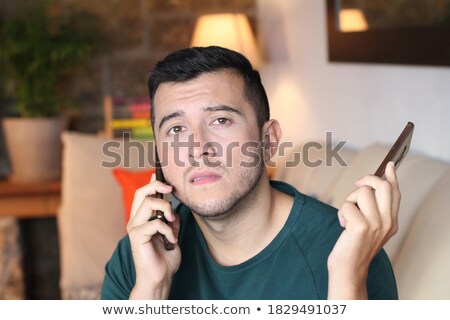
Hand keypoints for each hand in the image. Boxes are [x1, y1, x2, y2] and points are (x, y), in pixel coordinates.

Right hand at [127, 174, 180, 298]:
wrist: (160, 278)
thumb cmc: (165, 258)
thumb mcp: (172, 233)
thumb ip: (171, 220)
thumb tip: (174, 208)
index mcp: (142, 218)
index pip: (144, 193)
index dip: (153, 181)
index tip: (164, 175)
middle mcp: (135, 220)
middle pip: (142, 192)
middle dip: (158, 186)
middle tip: (171, 190)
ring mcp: (134, 228)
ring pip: (149, 203)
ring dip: (166, 210)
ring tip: (173, 222)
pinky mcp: (137, 236)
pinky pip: (155, 223)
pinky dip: (168, 230)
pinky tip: (172, 241)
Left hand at [327, 161, 400, 298]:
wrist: (348, 269)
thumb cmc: (354, 246)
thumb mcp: (369, 227)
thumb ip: (373, 208)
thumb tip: (368, 185)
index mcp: (391, 221)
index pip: (395, 193)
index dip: (392, 177)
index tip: (390, 164)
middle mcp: (387, 222)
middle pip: (383, 186)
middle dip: (367, 180)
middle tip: (357, 185)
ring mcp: (376, 224)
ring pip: (362, 192)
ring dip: (349, 201)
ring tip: (347, 216)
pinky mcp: (361, 227)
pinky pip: (347, 205)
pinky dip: (341, 213)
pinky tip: (343, 226)